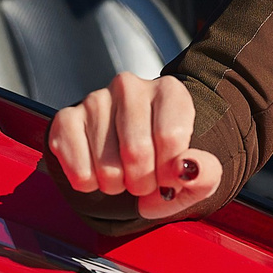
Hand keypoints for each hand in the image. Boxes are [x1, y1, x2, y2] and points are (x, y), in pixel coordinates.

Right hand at [48, 72, 223, 220]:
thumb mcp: (198, 175)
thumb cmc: (168, 166)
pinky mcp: (66, 119)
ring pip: (107, 166)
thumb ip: (206, 172)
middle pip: (136, 151)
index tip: (170, 178)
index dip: (170, 171)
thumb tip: (187, 168)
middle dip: (143, 182)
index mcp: (170, 92)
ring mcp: (95, 100)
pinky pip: (77, 168)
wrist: (134, 165)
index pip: (171, 136)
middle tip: (144, 181)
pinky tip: (97, 172)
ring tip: (123, 175)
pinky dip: (89, 184)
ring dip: (116, 185)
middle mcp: (130, 87)